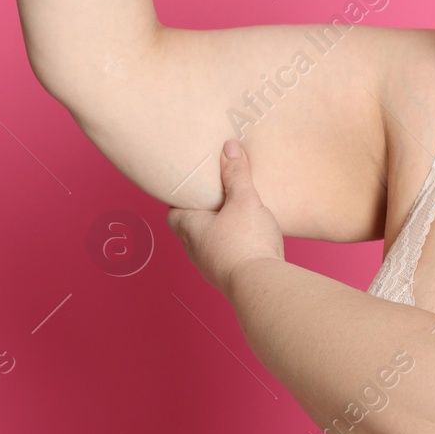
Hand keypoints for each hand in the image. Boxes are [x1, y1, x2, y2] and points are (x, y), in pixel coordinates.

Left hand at [167, 140, 285, 297]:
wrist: (261, 286)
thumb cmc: (246, 242)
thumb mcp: (243, 200)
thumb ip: (236, 174)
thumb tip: (229, 147)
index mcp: (190, 229)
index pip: (173, 212)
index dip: (181, 199)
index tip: (192, 186)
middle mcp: (195, 250)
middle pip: (189, 228)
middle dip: (201, 213)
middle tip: (216, 195)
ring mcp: (211, 267)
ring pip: (208, 244)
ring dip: (218, 231)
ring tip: (235, 215)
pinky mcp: (230, 277)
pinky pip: (225, 257)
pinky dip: (233, 246)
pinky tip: (250, 238)